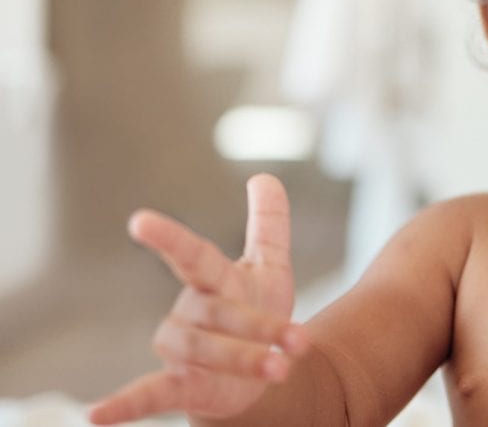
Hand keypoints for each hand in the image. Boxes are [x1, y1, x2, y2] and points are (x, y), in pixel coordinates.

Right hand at [89, 174, 309, 423]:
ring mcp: (180, 350)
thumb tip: (264, 177)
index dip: (169, 237)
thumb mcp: (270, 268)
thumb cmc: (257, 312)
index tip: (138, 221)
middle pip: (216, 312)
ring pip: (200, 349)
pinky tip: (95, 414)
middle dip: (260, 326)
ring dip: (243, 359)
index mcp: (213, 280)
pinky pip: (145, 393)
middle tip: (299, 341)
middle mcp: (190, 311)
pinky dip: (122, 404)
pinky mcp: (178, 386)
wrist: (259, 371)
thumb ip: (268, 224)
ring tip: (281, 369)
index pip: (191, 254)